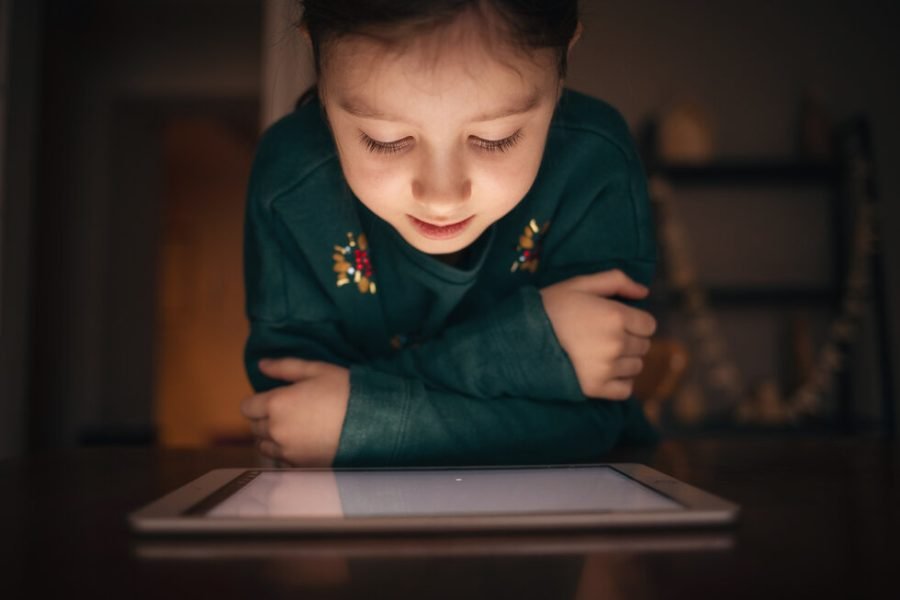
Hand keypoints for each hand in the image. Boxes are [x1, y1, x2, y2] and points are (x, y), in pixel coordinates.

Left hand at [240, 358, 349, 466]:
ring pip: (264, 446)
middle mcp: (275, 430)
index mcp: (276, 404)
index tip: (273, 398)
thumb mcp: (317, 370)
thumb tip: (261, 365)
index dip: (257, 401)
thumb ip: (285, 367)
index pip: (246, 407)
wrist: (373, 423)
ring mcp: (287, 451)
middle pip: (254, 427)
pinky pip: (281, 459)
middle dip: (264, 418)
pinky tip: (304, 442)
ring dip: (272, 437)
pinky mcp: (300, 465)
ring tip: (293, 428)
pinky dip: (286, 451)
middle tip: (287, 410)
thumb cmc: (346, 391)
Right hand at [539, 269, 656, 399]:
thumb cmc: (551, 306)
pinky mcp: (595, 388)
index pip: (649, 325)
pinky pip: (625, 390)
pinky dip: (619, 382)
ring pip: (636, 367)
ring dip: (625, 360)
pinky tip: (604, 371)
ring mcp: (607, 368)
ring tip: (601, 353)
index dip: (635, 321)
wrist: (521, 337)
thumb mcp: (580, 284)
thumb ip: (616, 281)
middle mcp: (616, 343)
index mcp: (616, 316)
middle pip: (644, 346)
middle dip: (630, 339)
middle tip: (605, 336)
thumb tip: (644, 292)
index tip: (617, 321)